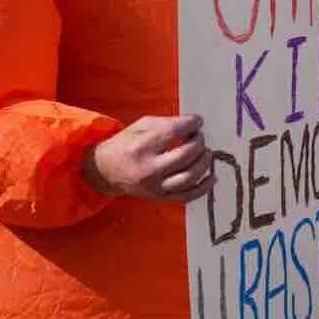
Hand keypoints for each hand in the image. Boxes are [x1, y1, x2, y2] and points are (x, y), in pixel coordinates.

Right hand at [83, 115, 214, 202]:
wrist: (105, 171)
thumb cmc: (125, 145)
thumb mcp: (140, 126)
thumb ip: (166, 123)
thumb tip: (194, 124)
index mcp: (141, 147)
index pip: (174, 132)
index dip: (192, 124)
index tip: (198, 121)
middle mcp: (148, 168)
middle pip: (185, 155)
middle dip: (199, 142)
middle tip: (200, 137)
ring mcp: (155, 186)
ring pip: (190, 176)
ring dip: (205, 162)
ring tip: (206, 152)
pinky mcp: (160, 197)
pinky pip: (188, 195)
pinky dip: (204, 187)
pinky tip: (212, 176)